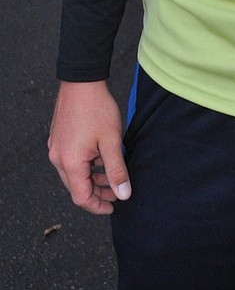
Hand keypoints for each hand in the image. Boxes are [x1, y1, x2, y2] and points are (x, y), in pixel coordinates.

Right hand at [48, 81, 130, 214]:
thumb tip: (123, 194)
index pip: (81, 197)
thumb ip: (117, 170)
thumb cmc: (97, 108)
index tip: (113, 207)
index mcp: (70, 163)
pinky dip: (86, 165)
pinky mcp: (58, 139)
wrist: (82, 82)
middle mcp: (57, 158)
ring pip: (74, 174)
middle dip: (97, 192)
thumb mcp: (112, 141)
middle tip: (117, 191)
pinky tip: (101, 158)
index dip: (98, 206)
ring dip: (92, 178)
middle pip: (76, 187)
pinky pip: (71, 161)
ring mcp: (56, 148)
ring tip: (112, 175)